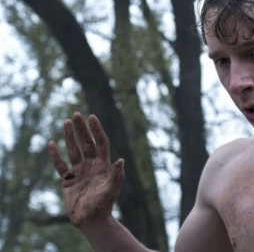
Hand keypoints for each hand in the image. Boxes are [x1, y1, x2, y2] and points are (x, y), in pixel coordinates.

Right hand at [47, 112, 124, 229]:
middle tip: (76, 114)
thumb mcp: (112, 188)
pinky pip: (61, 164)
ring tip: (66, 122)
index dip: (96, 130)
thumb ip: (117, 175)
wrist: (92, 219)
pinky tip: (52, 143)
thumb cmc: (104, 204)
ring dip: (70, 136)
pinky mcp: (68, 180)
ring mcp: (80, 171)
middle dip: (82, 129)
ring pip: (73, 150)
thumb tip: (120, 160)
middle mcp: (92, 165)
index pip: (100, 142)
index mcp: (103, 164)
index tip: (92, 117)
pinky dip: (56, 155)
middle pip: (86, 142)